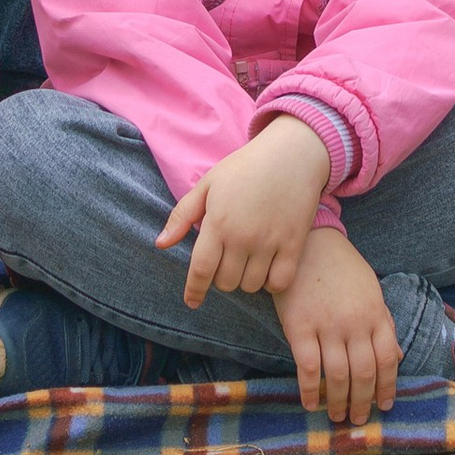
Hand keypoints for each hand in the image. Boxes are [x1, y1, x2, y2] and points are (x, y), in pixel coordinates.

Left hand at [154, 116, 331, 304]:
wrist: (293, 152)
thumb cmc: (247, 166)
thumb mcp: (209, 183)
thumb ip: (183, 215)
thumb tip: (160, 244)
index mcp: (218, 221)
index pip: (201, 270)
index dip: (194, 290)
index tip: (192, 301)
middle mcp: (242, 236)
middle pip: (226, 282)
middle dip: (222, 277)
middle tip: (228, 258)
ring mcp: (269, 242)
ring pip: (250, 286)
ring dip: (246, 279)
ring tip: (248, 259)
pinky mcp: (293, 245)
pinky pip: (279, 283)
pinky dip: (272, 282)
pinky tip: (269, 267)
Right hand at [273, 228, 399, 425]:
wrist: (310, 242)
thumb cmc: (343, 267)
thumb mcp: (371, 289)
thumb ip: (384, 322)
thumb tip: (398, 357)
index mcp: (375, 314)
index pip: (388, 359)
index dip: (387, 387)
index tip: (384, 405)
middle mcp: (354, 323)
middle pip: (364, 373)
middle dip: (363, 403)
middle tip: (358, 420)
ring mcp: (327, 325)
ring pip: (338, 375)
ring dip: (338, 402)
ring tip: (336, 416)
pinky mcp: (300, 326)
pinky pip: (308, 366)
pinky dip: (310, 389)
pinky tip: (310, 402)